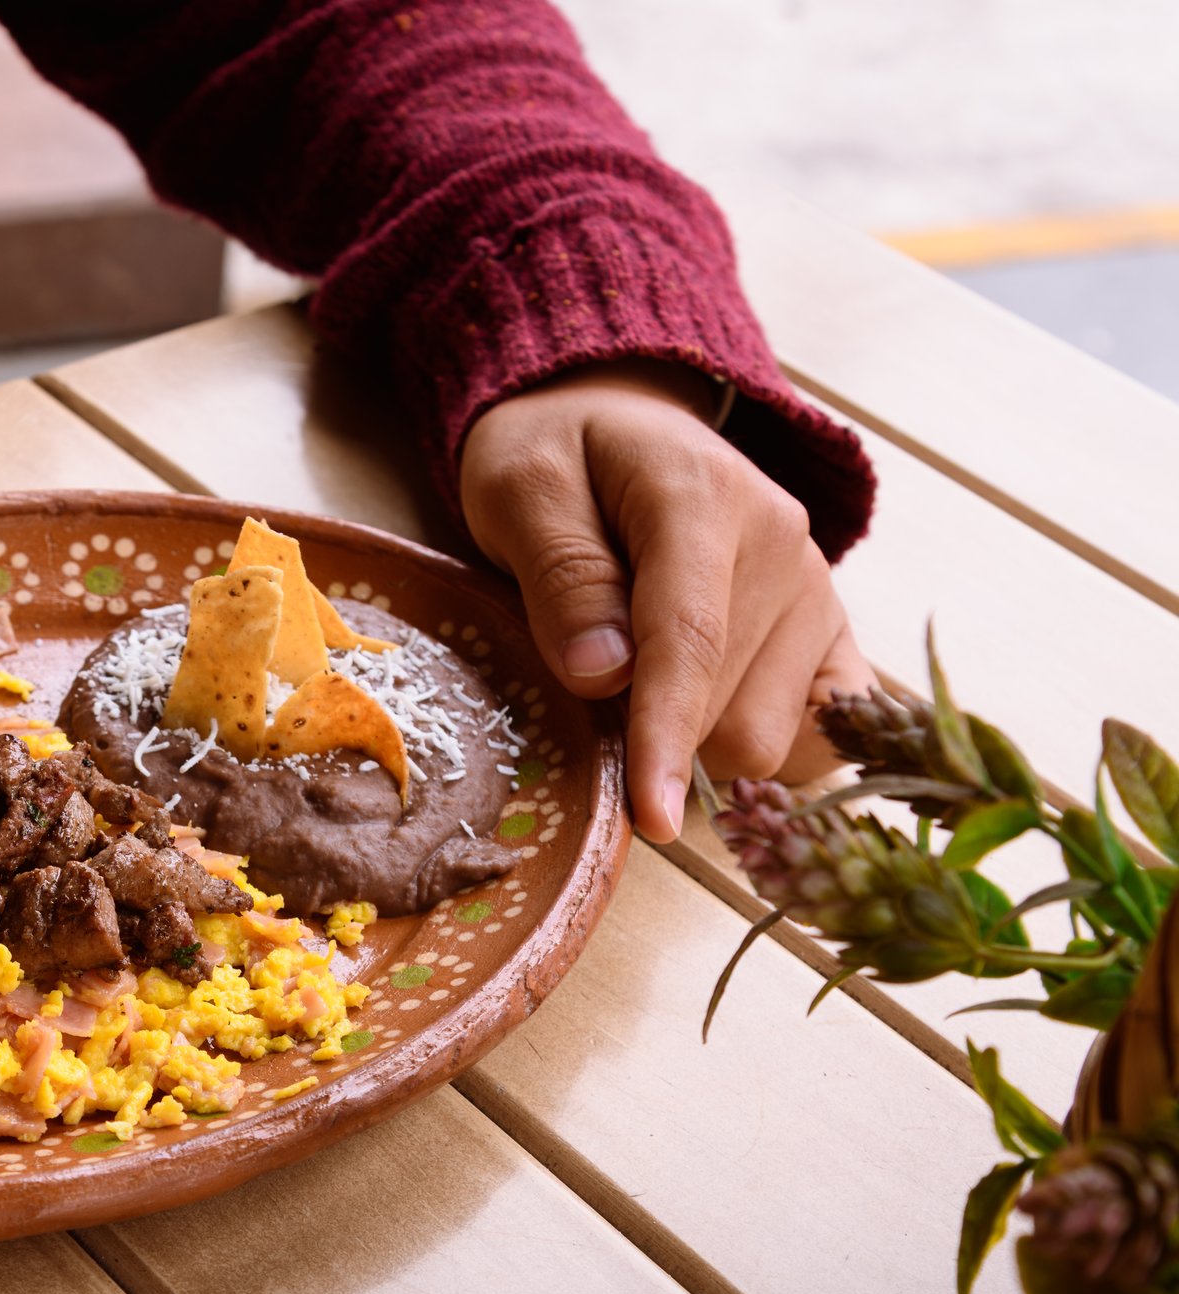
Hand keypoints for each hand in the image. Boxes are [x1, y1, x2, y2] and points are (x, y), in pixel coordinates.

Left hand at [459, 359, 873, 841]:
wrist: (615, 417)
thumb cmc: (556, 456)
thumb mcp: (521, 490)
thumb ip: (563, 576)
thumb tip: (604, 674)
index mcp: (704, 500)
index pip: (689, 643)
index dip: (664, 740)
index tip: (649, 818)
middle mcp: (784, 546)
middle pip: (731, 711)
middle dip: (653, 734)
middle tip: (588, 684)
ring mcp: (818, 592)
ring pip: (772, 737)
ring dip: (696, 740)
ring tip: (638, 681)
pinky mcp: (831, 630)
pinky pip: (822, 733)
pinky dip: (768, 747)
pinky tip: (711, 722)